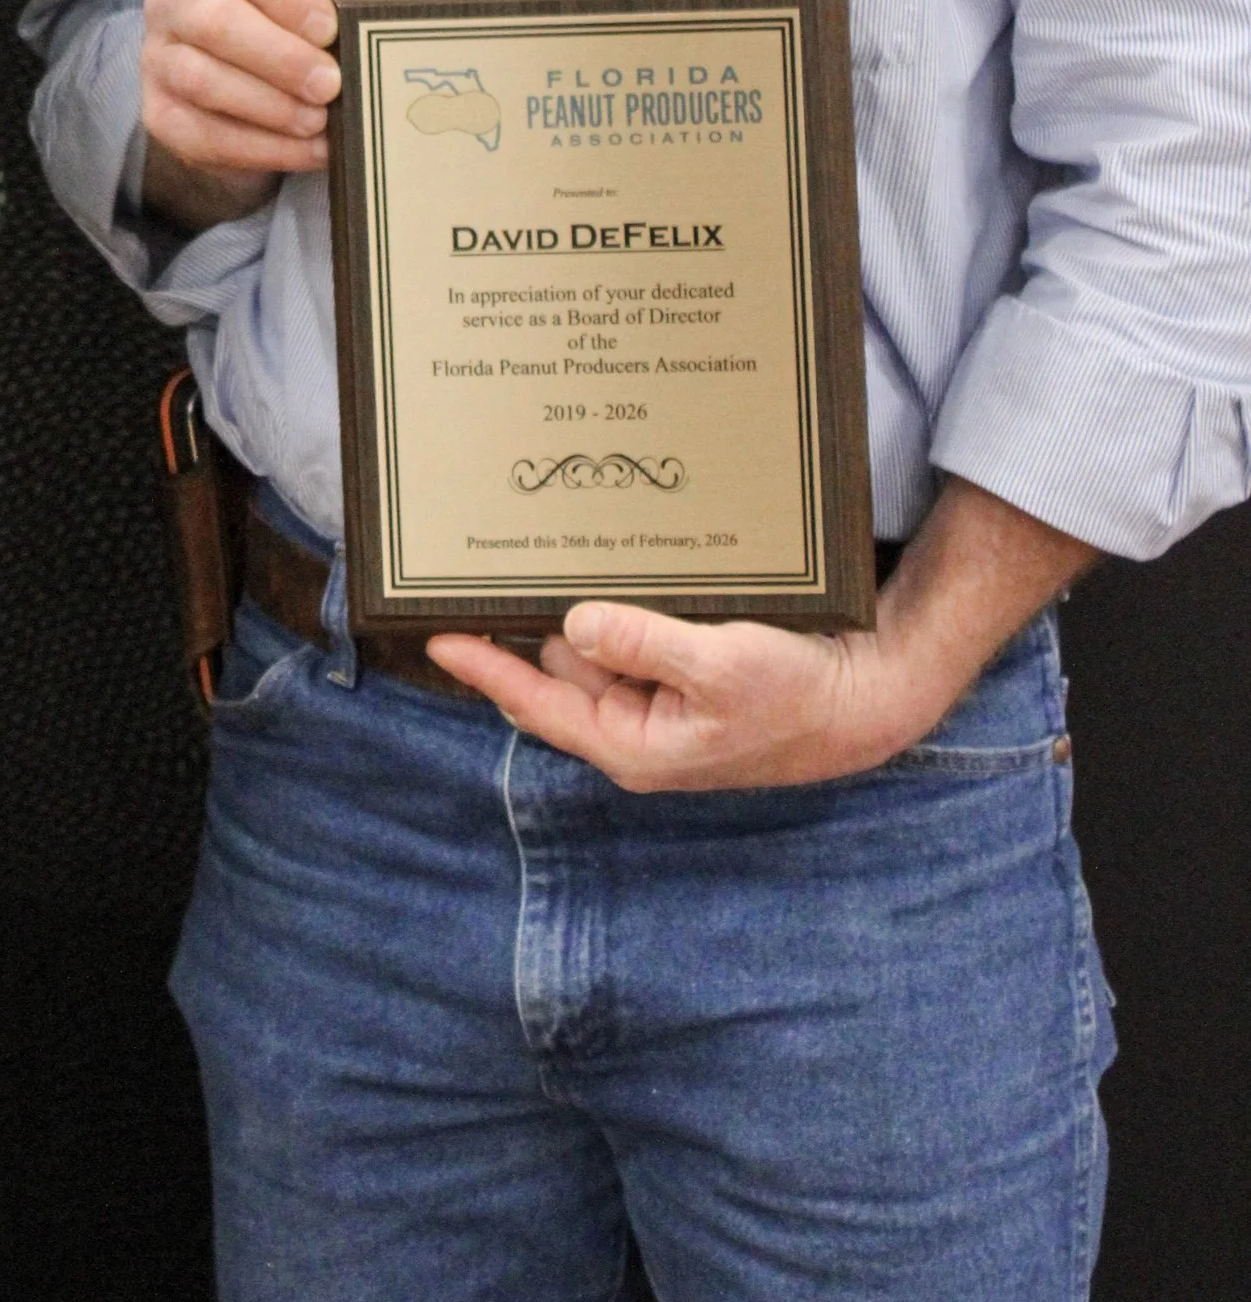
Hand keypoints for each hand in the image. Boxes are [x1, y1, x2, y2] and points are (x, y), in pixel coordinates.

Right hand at [140, 0, 405, 228]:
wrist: (243, 65)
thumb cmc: (281, 1)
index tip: (329, 27)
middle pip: (212, 20)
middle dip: (278, 56)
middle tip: (331, 83)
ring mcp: (157, 57)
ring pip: (201, 79)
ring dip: (269, 106)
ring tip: (321, 121)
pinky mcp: (161, 113)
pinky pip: (202, 134)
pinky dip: (262, 148)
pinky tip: (309, 151)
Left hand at [427, 478, 1096, 790]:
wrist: (869, 698)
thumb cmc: (801, 696)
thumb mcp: (724, 667)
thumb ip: (646, 646)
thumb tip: (573, 626)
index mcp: (633, 743)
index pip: (536, 703)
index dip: (483, 665)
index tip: (433, 632)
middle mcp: (635, 725)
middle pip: (553, 671)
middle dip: (517, 629)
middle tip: (470, 575)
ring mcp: (658, 699)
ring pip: (590, 648)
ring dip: (565, 610)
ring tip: (522, 557)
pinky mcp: (682, 671)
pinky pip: (628, 634)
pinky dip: (610, 604)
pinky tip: (598, 562)